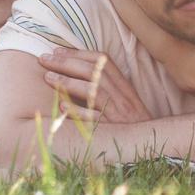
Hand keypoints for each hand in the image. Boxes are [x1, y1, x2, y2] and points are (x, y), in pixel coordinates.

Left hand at [38, 49, 152, 123]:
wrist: (151, 143)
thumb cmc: (131, 121)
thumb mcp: (123, 97)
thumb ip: (105, 82)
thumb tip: (74, 68)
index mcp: (123, 84)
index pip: (101, 60)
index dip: (78, 53)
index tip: (56, 50)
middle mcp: (121, 95)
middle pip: (93, 72)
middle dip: (67, 63)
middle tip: (44, 59)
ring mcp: (118, 112)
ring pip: (93, 91)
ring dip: (69, 82)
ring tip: (47, 78)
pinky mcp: (113, 131)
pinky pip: (95, 119)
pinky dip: (78, 111)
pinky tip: (62, 106)